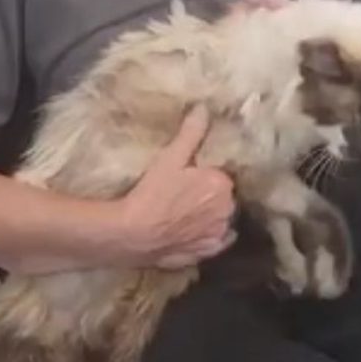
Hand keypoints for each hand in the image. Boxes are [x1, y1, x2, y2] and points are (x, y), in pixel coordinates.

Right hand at [116, 106, 236, 268]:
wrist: (133, 233)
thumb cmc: (152, 192)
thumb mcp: (170, 157)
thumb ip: (191, 132)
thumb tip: (204, 108)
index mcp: (223, 185)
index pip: (223, 176)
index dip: (209, 176)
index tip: (194, 176)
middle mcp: (228, 210)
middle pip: (225, 198)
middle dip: (213, 195)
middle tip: (189, 193)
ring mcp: (218, 234)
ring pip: (223, 219)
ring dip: (214, 215)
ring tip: (192, 212)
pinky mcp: (207, 253)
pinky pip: (218, 242)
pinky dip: (212, 235)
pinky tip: (200, 231)